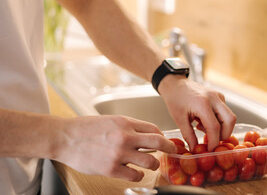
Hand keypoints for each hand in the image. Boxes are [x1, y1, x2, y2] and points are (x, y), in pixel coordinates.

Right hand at [54, 115, 175, 181]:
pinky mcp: (111, 169)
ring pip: (150, 162)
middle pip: (158, 143)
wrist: (65, 137)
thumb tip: (146, 134)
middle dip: (169, 148)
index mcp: (125, 122)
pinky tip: (135, 173)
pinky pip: (135, 175)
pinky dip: (139, 175)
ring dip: (153, 164)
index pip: (154, 129)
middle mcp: (125, 136)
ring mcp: (119, 153)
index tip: (164, 141)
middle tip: (172, 151)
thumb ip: (129, 126)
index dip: (162, 136)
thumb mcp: (111, 120)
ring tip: (150, 165)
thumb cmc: (86, 128)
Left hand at [158, 75, 236, 151]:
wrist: (175, 84)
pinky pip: (225, 112)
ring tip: (202, 127)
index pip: (215, 127)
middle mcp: (214, 98)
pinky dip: (218, 120)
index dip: (214, 142)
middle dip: (224, 135)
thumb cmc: (175, 99)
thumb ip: (189, 135)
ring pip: (230, 117)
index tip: (209, 150)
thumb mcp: (179, 119)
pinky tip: (204, 120)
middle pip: (230, 121)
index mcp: (202, 103)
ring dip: (221, 128)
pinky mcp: (219, 96)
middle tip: (212, 141)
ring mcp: (218, 96)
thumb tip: (195, 150)